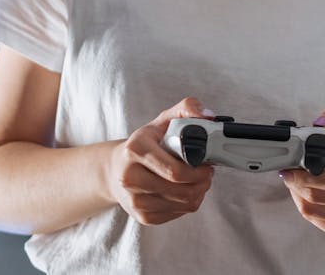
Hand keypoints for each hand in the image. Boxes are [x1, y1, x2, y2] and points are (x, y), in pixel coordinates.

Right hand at [106, 97, 213, 225]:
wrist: (116, 168)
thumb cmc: (146, 142)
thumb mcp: (163, 119)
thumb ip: (187, 108)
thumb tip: (208, 116)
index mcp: (136, 148)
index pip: (175, 171)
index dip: (198, 170)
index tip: (208, 163)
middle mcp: (130, 176)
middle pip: (180, 190)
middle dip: (202, 182)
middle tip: (208, 173)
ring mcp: (134, 199)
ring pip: (181, 204)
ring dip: (198, 193)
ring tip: (199, 180)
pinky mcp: (141, 216)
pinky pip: (176, 214)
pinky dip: (188, 204)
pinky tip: (187, 191)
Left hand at [280, 107, 324, 237]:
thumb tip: (321, 121)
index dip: (306, 174)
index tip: (290, 166)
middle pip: (320, 197)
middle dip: (298, 184)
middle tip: (288, 173)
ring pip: (314, 211)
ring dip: (298, 196)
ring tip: (296, 182)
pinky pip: (317, 223)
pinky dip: (306, 208)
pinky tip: (305, 195)